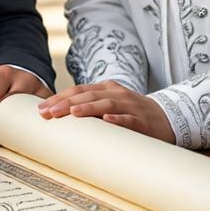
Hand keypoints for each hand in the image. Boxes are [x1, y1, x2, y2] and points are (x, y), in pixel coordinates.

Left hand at [0, 66, 51, 146]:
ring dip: (21, 131)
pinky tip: (34, 144)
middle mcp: (23, 79)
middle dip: (0, 127)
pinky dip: (40, 130)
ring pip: (31, 110)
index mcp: (2, 75)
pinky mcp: (52, 102)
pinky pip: (48, 117)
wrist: (22, 77)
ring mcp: (40, 89)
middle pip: (12, 104)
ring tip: (10, 147)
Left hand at [37, 80, 174, 143]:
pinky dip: (118, 118)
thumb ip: (90, 109)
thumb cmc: (132, 114)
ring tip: (73, 113)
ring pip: (106, 104)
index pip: (78, 90)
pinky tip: (107, 120)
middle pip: (88, 95)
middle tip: (49, 113)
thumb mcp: (110, 106)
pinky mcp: (143, 121)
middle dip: (66, 103)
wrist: (168, 118)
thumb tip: (60, 121)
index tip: (41, 109)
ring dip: (88, 108)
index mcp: (106, 89)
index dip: (60, 98)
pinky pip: (130, 118)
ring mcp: (130, 105)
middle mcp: (116, 93)